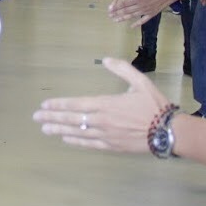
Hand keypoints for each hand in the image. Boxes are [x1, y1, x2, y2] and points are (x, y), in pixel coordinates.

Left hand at [34, 57, 171, 153]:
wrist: (168, 132)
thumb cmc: (154, 106)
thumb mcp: (140, 82)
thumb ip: (122, 69)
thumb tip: (106, 59)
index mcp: (106, 104)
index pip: (76, 105)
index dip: (59, 105)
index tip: (45, 105)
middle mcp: (102, 121)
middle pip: (72, 119)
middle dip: (52, 118)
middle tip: (36, 118)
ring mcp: (106, 135)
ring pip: (77, 132)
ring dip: (59, 130)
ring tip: (45, 129)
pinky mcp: (112, 146)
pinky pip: (89, 144)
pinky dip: (76, 141)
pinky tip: (65, 139)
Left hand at [107, 0, 175, 26]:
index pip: (125, 3)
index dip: (117, 7)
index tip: (110, 9)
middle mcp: (141, 6)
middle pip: (127, 10)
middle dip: (117, 13)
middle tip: (110, 16)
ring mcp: (146, 11)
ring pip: (133, 16)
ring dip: (124, 18)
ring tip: (116, 21)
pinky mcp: (151, 14)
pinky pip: (143, 20)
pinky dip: (137, 24)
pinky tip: (131, 27)